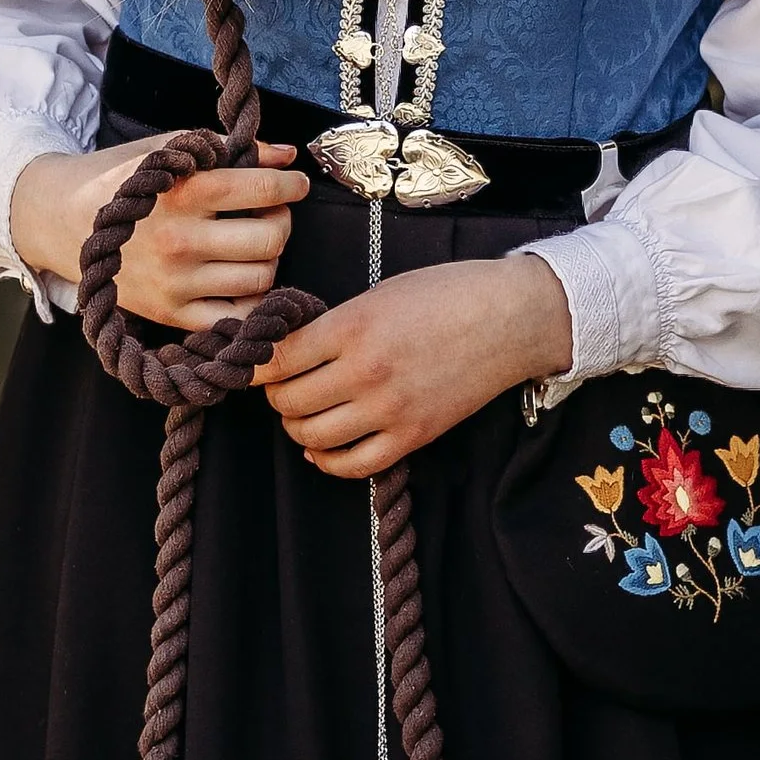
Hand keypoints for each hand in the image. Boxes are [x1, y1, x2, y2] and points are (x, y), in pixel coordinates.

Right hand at [9, 137, 311, 330]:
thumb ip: (231, 150)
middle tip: (272, 213)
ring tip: (252, 245)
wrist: (64, 221)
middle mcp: (182, 240)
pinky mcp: (171, 314)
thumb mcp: (170, 149)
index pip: (263, 189)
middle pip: (271, 239)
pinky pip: (235, 317)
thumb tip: (287, 156)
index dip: (291, 185)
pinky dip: (250, 301)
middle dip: (282, 222)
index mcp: (185, 192)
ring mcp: (176, 283)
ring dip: (269, 260)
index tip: (295, 185)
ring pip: (261, 279)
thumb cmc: (125, 179)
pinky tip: (241, 279)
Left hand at [259, 255, 573, 475]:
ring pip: (312, 437)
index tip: (250, 361)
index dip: (254, 363)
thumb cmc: (445, 295)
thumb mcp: (379, 294)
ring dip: (297, 427)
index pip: (276, 358)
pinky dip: (328, 460)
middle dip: (275, 394)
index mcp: (352, 327)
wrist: (509, 319)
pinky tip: (324, 447)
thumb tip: (286, 352)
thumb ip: (333, 325)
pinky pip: (353, 465)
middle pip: (287, 401)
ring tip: (303, 411)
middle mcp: (365, 372)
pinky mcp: (413, 436)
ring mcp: (390, 410)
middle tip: (280, 384)